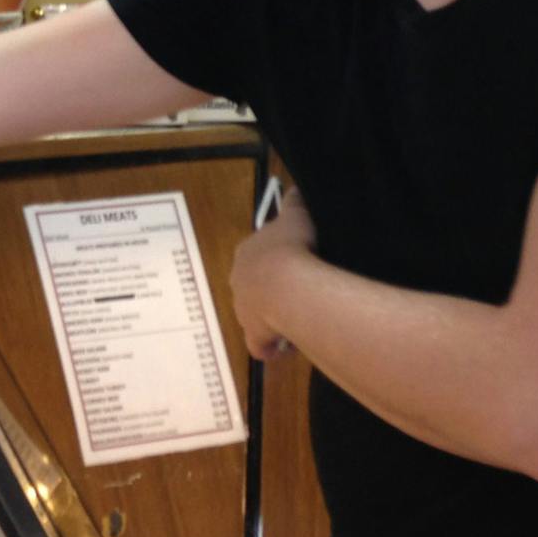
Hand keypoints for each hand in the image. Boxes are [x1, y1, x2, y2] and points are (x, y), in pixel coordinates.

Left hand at [230, 187, 316, 361]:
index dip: (276, 260)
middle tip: (299, 291)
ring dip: (274, 317)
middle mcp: (239, 281)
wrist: (288, 283)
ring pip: (256, 315)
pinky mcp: (254, 335)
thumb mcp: (296, 215)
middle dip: (271, 290)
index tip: (295, 263)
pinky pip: (260, 345)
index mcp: (247, 252)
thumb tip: (294, 189)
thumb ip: (294, 203)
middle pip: (253, 286)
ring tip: (298, 317)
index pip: (257, 256)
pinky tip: (287, 347)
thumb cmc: (292, 246)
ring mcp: (243, 310)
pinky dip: (272, 347)